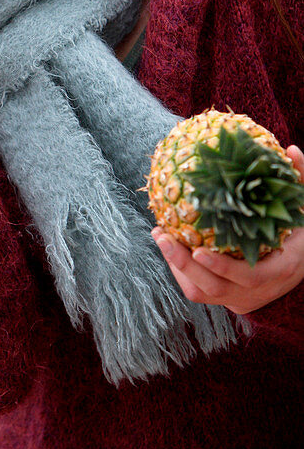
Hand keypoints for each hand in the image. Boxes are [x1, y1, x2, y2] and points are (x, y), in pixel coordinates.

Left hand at [151, 145, 303, 313]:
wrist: (297, 269)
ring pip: (201, 291)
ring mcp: (240, 298)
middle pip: (214, 288)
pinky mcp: (226, 299)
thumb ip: (298, 181)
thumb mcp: (300, 210)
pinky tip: (168, 244)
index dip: (223, 268)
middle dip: (184, 265)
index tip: (198, 251)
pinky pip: (197, 289)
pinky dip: (180, 270)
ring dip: (176, 266)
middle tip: (163, 237)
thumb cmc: (297, 233)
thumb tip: (292, 149)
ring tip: (160, 235)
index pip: (248, 277)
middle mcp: (257, 292)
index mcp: (278, 271)